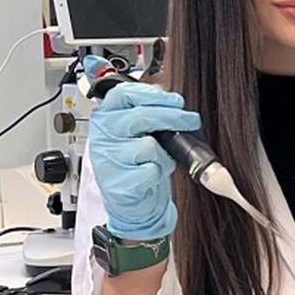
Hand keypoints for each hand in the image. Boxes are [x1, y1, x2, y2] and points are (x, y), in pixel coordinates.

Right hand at [87, 82, 200, 240]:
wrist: (131, 200)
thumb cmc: (136, 163)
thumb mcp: (137, 132)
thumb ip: (148, 112)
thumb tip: (172, 98)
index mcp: (105, 118)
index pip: (124, 94)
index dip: (152, 94)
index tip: (176, 100)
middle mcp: (102, 136)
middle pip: (141, 116)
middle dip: (173, 117)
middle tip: (191, 120)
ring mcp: (108, 161)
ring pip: (149, 146)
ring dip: (164, 154)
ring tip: (159, 160)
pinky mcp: (119, 184)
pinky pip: (151, 170)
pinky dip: (159, 173)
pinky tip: (151, 176)